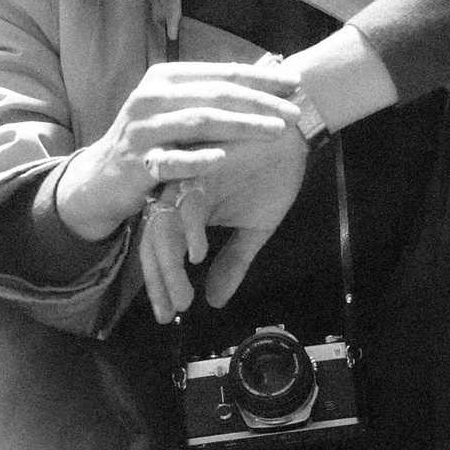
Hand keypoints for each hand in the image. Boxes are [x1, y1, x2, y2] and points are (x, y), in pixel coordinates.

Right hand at [55, 60, 303, 245]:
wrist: (101, 178)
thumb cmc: (151, 140)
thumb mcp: (174, 109)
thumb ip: (209, 96)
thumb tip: (265, 78)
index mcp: (165, 78)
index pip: (222, 73)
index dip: (261, 77)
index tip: (295, 83)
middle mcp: (151, 96)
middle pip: (216, 95)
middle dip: (260, 102)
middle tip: (295, 112)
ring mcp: (142, 129)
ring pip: (200, 122)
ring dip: (242, 125)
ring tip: (275, 132)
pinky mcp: (137, 162)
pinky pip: (171, 160)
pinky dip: (197, 159)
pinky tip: (223, 158)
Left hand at [137, 121, 312, 322]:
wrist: (295, 134)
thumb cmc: (273, 173)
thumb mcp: (255, 229)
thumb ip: (233, 263)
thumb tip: (216, 302)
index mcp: (188, 206)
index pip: (162, 249)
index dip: (161, 283)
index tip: (166, 315)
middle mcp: (180, 192)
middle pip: (154, 241)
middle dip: (159, 281)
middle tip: (168, 313)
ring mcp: (188, 177)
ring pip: (164, 225)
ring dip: (170, 265)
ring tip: (183, 297)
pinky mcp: (202, 163)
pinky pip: (186, 199)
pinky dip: (189, 230)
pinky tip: (197, 253)